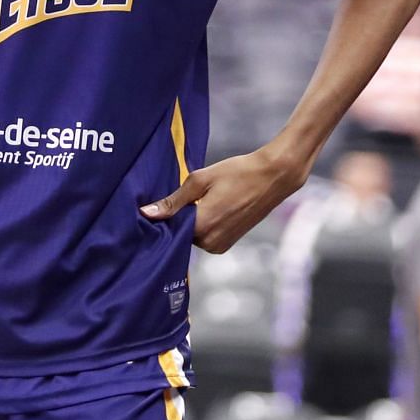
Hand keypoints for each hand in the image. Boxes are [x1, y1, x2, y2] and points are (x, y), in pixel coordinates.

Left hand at [140, 145, 306, 253]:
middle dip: (177, 218)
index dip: (161, 216)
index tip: (156, 204)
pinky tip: (209, 207)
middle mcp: (210, 243)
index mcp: (201, 227)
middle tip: (183, 197)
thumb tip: (146, 214)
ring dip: (190, 221)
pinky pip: (204, 238)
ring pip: (191, 236)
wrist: (273, 177)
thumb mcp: (200, 181)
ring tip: (200, 200)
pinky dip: (202, 226)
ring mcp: (220, 246)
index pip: (167, 228)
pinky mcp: (227, 244)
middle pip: (179, 233)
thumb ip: (173, 201)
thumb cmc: (237, 173)